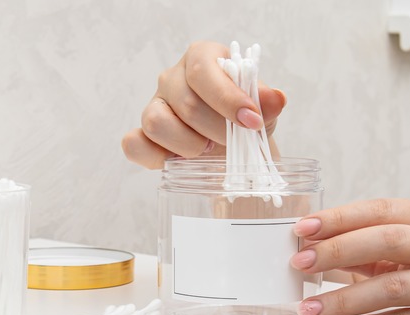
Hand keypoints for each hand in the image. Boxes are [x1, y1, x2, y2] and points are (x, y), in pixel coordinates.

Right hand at [121, 41, 286, 168]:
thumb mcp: (264, 111)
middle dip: (218, 131)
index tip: (253, 122)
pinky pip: (133, 144)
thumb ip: (267, 103)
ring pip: (157, 123)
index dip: (228, 99)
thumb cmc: (245, 122)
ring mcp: (154, 105)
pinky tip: (181, 162)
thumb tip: (276, 98)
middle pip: (187, 104)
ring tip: (208, 150)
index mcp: (202, 58)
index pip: (204, 71)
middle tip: (234, 144)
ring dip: (189, 146)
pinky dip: (156, 157)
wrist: (236, 148)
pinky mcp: (142, 133)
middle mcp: (173, 77)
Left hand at [290, 198, 409, 314]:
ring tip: (311, 308)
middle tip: (300, 263)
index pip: (381, 210)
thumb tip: (321, 251)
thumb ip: (376, 251)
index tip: (304, 228)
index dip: (339, 218)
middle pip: (385, 241)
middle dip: (335, 251)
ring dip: (343, 299)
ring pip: (390, 287)